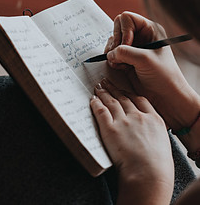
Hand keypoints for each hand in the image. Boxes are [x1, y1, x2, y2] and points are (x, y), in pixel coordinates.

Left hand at [90, 78, 173, 204]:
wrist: (148, 173)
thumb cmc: (157, 164)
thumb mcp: (162, 141)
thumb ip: (152, 131)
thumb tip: (145, 130)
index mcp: (153, 118)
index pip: (139, 99)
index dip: (128, 92)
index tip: (123, 89)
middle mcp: (138, 116)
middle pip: (123, 97)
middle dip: (113, 88)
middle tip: (106, 82)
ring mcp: (123, 121)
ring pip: (111, 101)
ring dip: (103, 93)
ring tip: (98, 87)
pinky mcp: (110, 129)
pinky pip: (101, 111)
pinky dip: (96, 104)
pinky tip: (93, 99)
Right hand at [105, 11, 199, 131]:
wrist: (164, 95)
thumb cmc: (163, 75)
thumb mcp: (144, 59)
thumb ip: (124, 52)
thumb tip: (109, 53)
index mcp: (149, 30)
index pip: (127, 18)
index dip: (123, 31)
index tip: (127, 45)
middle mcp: (139, 37)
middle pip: (116, 29)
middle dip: (115, 42)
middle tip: (119, 55)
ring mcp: (132, 49)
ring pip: (112, 43)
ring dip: (113, 53)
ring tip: (121, 64)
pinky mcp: (126, 60)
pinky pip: (112, 55)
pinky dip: (113, 61)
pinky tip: (122, 68)